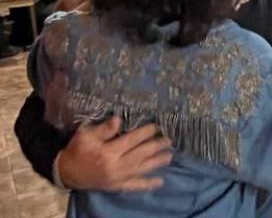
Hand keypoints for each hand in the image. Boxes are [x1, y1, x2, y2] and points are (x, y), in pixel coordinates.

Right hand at [58, 117, 172, 190]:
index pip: (131, 141)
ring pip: (142, 170)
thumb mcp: (86, 135)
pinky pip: (135, 186)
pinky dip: (148, 184)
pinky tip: (160, 181)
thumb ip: (103, 129)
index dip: (145, 133)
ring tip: (169, 156)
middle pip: (140, 155)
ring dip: (157, 162)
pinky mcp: (117, 187)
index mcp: (108, 152)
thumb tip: (119, 119)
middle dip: (156, 146)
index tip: (156, 127)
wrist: (67, 173)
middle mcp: (116, 167)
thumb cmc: (77, 150)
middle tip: (168, 140)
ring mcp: (118, 178)